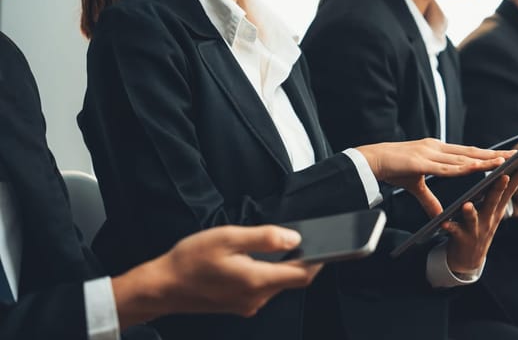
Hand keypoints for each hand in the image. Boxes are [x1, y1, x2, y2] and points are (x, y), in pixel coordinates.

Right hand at [112, 225, 321, 327]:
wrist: (161, 287)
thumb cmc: (190, 260)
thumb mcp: (228, 238)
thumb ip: (265, 238)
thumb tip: (295, 239)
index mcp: (256, 280)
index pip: (303, 275)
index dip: (320, 261)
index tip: (329, 246)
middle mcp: (256, 298)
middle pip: (292, 280)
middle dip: (303, 262)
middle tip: (306, 240)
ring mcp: (248, 305)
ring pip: (278, 285)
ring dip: (283, 268)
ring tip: (276, 247)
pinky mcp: (240, 306)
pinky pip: (263, 289)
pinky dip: (267, 274)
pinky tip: (255, 260)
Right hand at [356, 139, 514, 216]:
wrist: (370, 161)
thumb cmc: (392, 169)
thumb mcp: (415, 185)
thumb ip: (429, 200)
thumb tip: (439, 214)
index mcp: (437, 149)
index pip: (467, 151)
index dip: (487, 153)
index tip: (506, 155)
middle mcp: (436, 147)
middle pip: (471, 151)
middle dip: (494, 154)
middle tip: (515, 154)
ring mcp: (429, 153)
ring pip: (462, 158)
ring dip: (483, 159)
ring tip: (503, 161)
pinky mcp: (420, 162)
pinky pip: (446, 167)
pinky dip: (462, 167)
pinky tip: (476, 168)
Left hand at [443, 161, 517, 271]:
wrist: (469, 258)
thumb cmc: (479, 226)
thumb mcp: (492, 211)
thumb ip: (498, 194)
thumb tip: (507, 171)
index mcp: (496, 208)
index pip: (510, 188)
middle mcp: (489, 217)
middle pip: (495, 201)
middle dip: (499, 188)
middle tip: (503, 176)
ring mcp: (477, 229)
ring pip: (474, 218)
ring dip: (471, 212)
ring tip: (467, 205)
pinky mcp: (462, 238)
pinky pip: (454, 232)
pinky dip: (449, 227)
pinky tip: (443, 223)